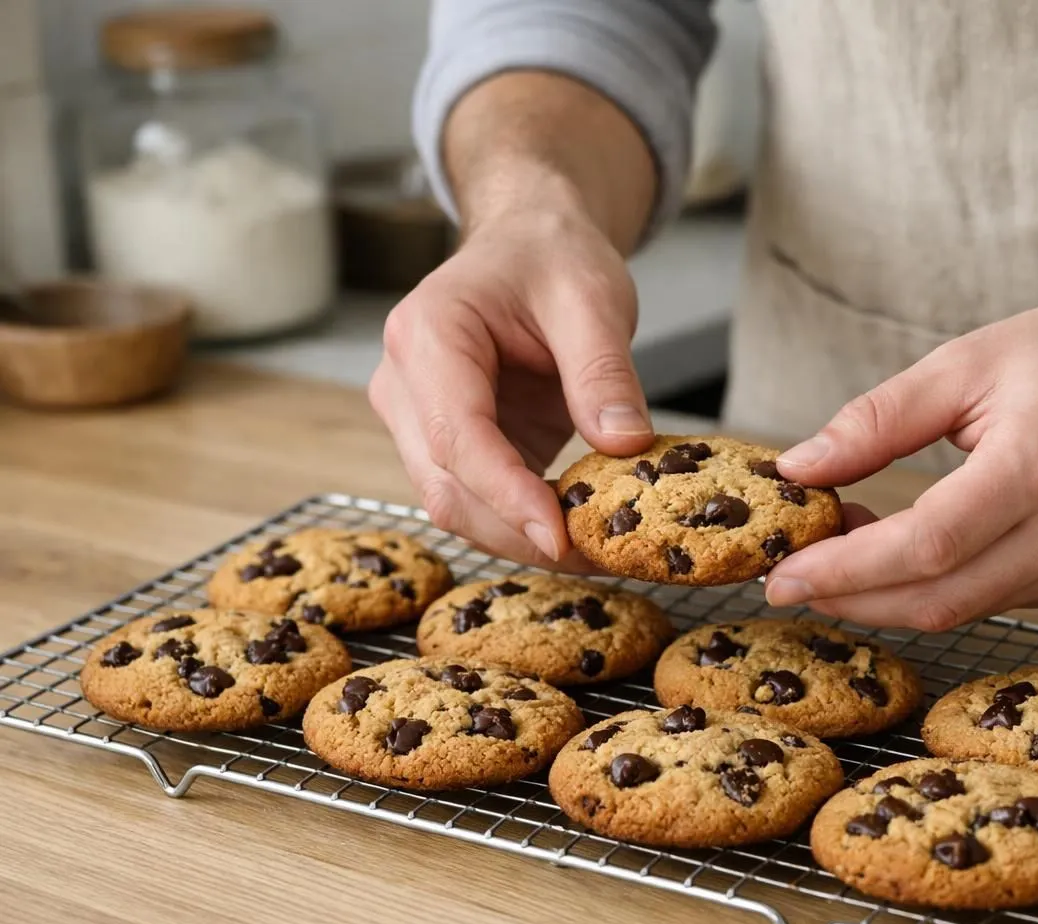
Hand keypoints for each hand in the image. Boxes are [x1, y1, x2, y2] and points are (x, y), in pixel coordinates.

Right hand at [369, 192, 652, 566]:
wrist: (529, 243)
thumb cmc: (551, 258)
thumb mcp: (592, 299)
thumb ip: (604, 372)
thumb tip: (624, 446)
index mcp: (428, 334)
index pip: (457, 435)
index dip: (507, 494)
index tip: (560, 535)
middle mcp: (405, 384)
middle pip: (445, 486)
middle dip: (518, 534)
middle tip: (601, 558)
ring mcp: (418, 421)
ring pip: (456, 505)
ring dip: (522, 540)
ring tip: (600, 551)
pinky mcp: (448, 447)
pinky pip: (478, 502)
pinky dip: (525, 526)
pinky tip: (582, 533)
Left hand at [761, 290, 1037, 629]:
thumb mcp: (969, 360)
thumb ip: (878, 419)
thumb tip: (800, 467)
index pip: (926, 544)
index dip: (846, 570)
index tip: (783, 575)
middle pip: (939, 598)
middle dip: (851, 599)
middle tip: (789, 579)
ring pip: (961, 608)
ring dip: (886, 595)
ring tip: (836, 551)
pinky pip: (991, 599)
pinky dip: (933, 587)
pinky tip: (896, 554)